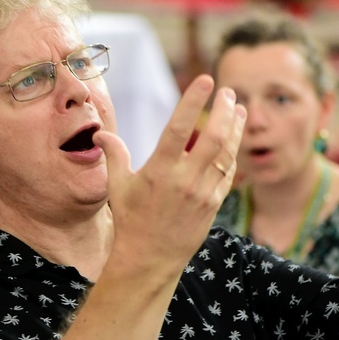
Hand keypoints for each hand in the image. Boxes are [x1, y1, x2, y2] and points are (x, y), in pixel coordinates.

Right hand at [94, 74, 246, 279]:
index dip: (193, 101)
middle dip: (224, 111)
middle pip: (213, 137)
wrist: (150, 259)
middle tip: (228, 92)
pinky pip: (228, 173)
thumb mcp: (118, 187)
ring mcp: (203, 193)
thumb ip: (115, 155)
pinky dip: (232, 153)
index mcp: (159, 170)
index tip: (205, 80)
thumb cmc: (131, 220)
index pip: (180, 127)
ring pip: (226, 153)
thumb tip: (99, 134)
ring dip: (235, 128)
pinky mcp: (214, 204)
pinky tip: (234, 139)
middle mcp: (184, 180)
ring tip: (239, 108)